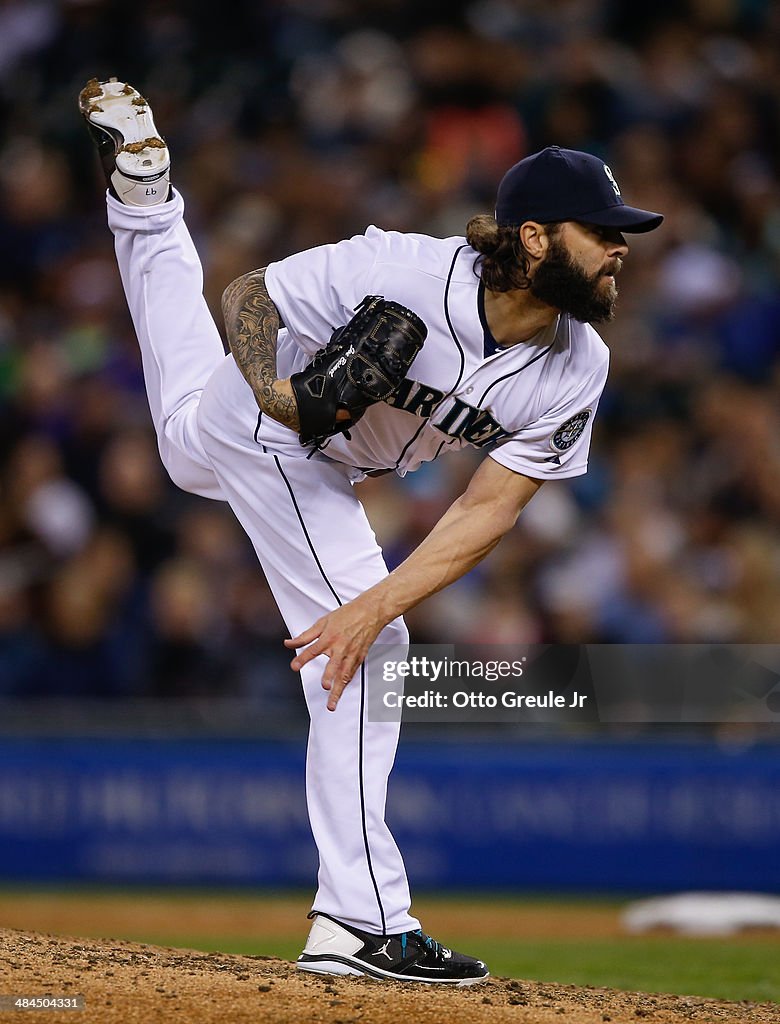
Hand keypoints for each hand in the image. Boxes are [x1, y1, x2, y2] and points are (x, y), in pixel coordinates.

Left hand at [285, 595, 384, 710]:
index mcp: (329, 638)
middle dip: (329, 676)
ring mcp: (351, 654)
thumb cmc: (346, 615)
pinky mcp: (359, 658)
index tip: (294, 667)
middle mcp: (341, 648)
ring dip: (338, 691)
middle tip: (324, 687)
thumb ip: (305, 636)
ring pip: (344, 676)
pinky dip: (345, 684)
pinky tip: (340, 692)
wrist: (370, 612)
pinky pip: (351, 674)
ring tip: (332, 703)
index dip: (302, 659)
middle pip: (334, 665)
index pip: (313, 650)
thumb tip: (289, 643)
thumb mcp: (323, 622)